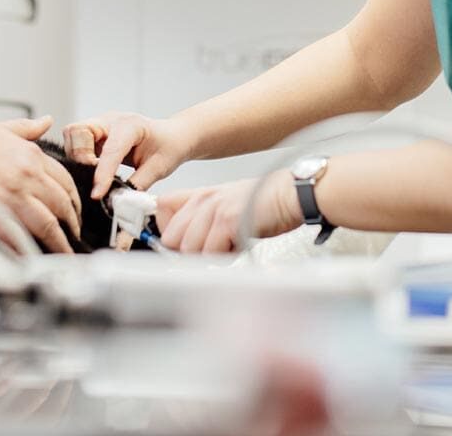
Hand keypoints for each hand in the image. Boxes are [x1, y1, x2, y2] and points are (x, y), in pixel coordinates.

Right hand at [0, 116, 81, 253]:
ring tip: (63, 251)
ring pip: (48, 224)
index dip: (74, 199)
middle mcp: (29, 176)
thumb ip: (28, 128)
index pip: (65, 181)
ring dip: (59, 241)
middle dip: (71, 223)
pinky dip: (30, 247)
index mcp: (33, 156)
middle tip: (73, 235)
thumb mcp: (4, 127)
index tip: (75, 211)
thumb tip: (47, 121)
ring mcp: (14, 196)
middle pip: (62, 205)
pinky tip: (35, 255)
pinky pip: (20, 235)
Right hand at [62, 112, 189, 198]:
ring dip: (76, 157)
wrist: (172, 135)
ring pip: (73, 135)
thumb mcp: (159, 168)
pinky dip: (78, 158)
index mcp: (130, 125)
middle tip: (90, 178)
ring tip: (92, 176)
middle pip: (78, 131)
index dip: (102, 173)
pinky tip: (92, 172)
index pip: (110, 149)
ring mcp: (100, 125)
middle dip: (79, 156)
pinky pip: (76, 143)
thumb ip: (138, 186)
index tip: (97, 194)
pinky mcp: (94, 134)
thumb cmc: (168, 147)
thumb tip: (119, 205)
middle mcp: (111, 120)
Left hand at [155, 172, 302, 252]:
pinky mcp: (228, 220)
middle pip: (171, 237)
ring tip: (228, 246)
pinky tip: (239, 244)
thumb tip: (180, 244)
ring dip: (208, 256)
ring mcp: (215, 208)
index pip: (161, 208)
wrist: (291, 195)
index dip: (160, 229)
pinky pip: (211, 252)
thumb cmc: (264, 203)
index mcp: (200, 194)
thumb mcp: (226, 205)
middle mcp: (204, 199)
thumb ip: (202, 219)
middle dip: (187, 252)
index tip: (164, 243)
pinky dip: (224, 257)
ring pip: (189, 249)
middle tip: (209, 250)